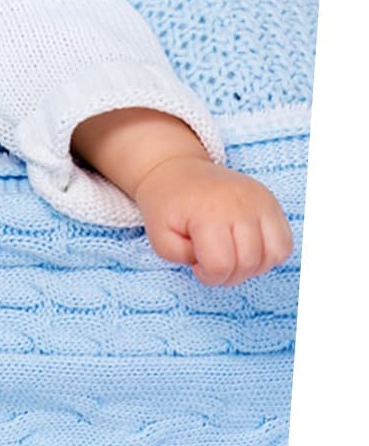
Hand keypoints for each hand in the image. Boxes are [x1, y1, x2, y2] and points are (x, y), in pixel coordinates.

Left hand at [132, 155, 292, 286]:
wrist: (175, 170)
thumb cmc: (167, 206)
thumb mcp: (159, 236)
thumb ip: (181, 257)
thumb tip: (213, 264)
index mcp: (208, 211)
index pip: (220, 265)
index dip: (208, 275)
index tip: (196, 264)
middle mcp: (239, 203)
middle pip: (248, 263)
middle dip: (229, 274)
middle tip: (211, 261)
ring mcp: (259, 200)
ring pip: (273, 255)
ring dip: (252, 267)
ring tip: (230, 254)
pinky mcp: (270, 200)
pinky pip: (285, 242)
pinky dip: (270, 254)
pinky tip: (246, 247)